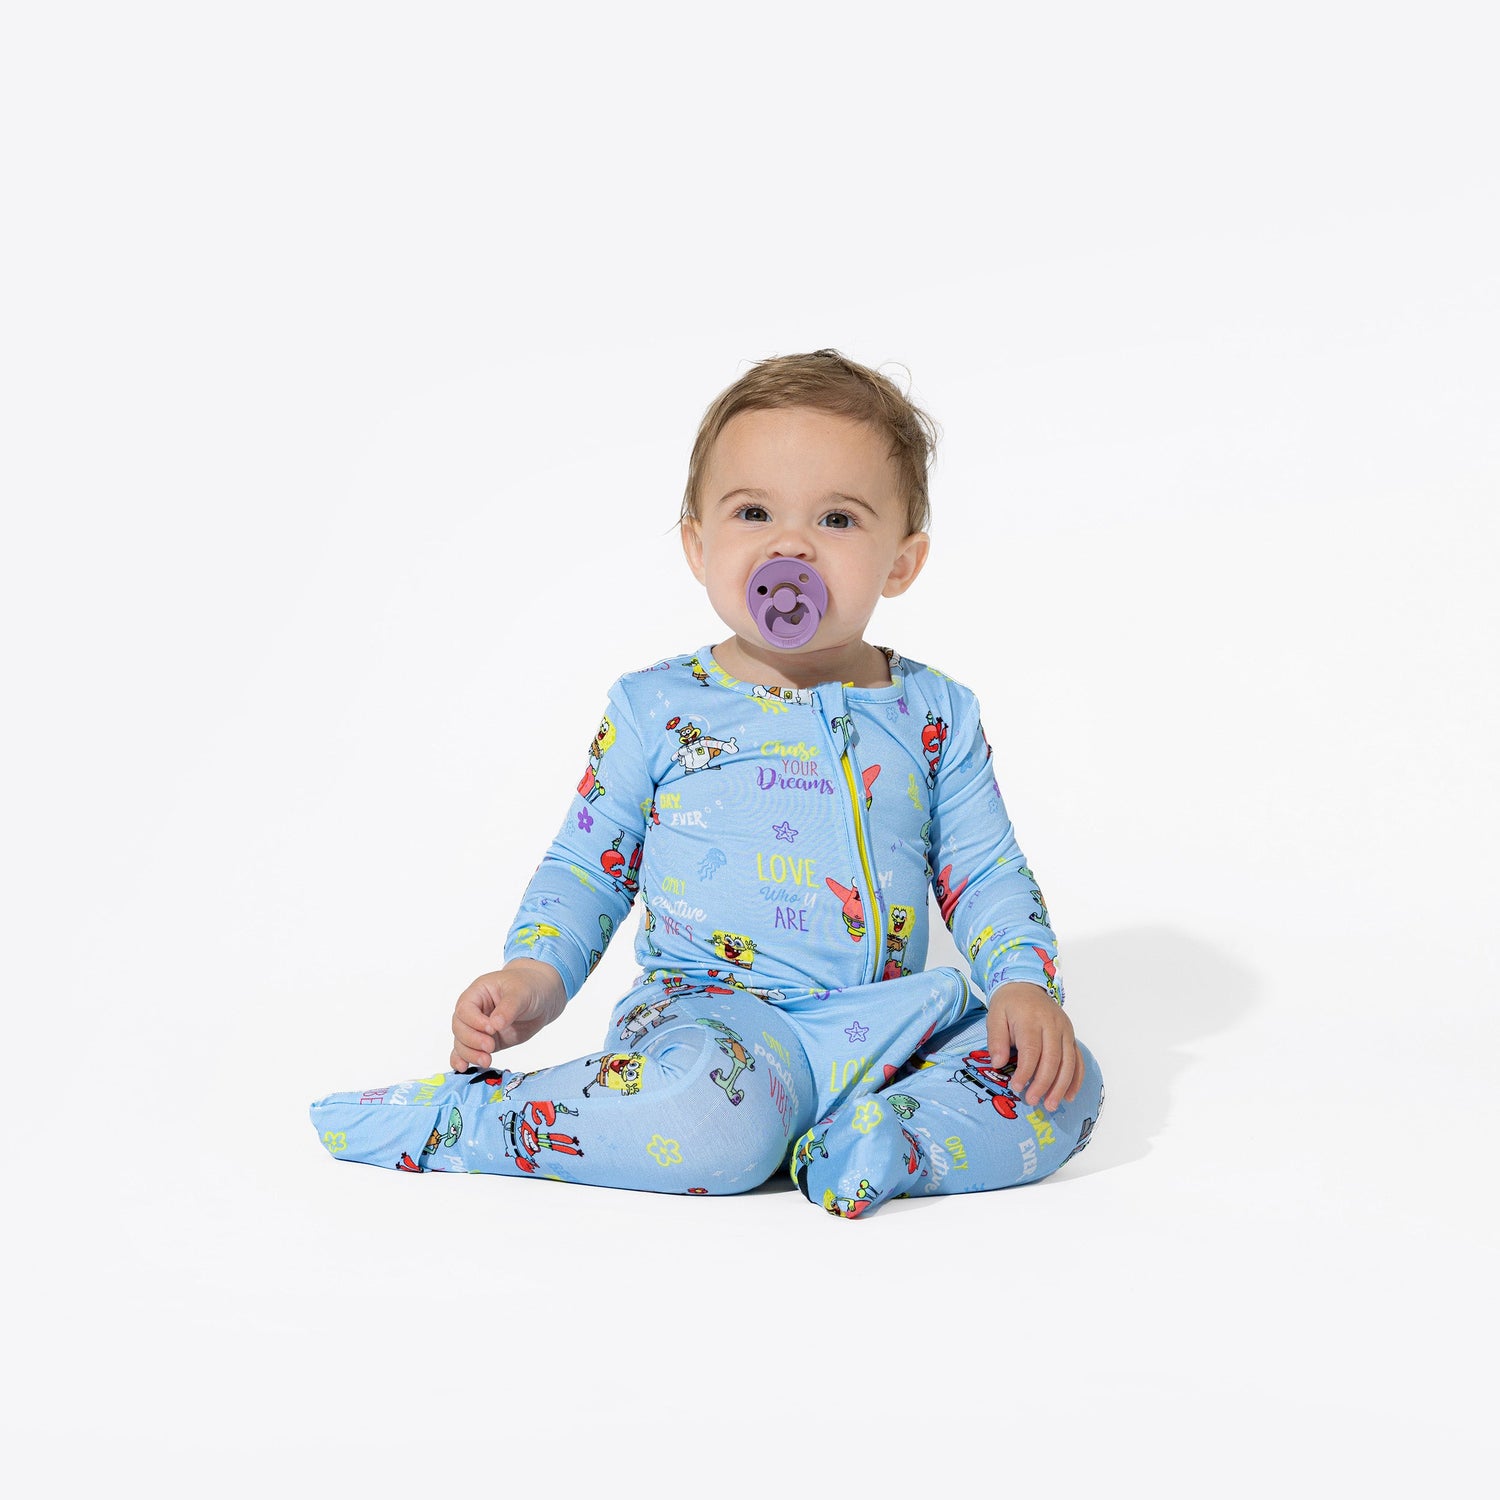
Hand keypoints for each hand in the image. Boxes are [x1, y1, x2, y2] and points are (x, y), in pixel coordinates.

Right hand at [449, 959, 567, 1072]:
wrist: (543, 998)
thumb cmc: (529, 987)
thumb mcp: (521, 993)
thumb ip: (508, 1008)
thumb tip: (495, 1025)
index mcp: (477, 993)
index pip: (465, 1009)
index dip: (475, 1022)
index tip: (492, 1029)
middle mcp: (473, 1010)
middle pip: (460, 1028)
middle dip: (472, 1041)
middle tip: (491, 1047)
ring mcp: (478, 1027)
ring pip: (462, 1042)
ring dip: (470, 1054)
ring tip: (486, 1061)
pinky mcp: (485, 1041)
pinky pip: (467, 1051)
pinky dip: (463, 1059)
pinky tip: (464, 1068)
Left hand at [987, 981, 1083, 1112]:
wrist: (1027, 985)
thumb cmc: (1009, 1004)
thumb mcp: (995, 1016)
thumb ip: (996, 1039)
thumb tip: (998, 1063)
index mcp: (1032, 1019)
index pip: (1031, 1050)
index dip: (1026, 1071)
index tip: (1017, 1087)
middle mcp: (1053, 1025)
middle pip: (1053, 1059)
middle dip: (1044, 1084)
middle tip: (1032, 1101)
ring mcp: (1066, 1031)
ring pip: (1069, 1062)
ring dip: (1061, 1086)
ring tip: (1051, 1105)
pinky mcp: (1071, 1036)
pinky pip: (1078, 1060)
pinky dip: (1076, 1079)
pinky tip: (1069, 1095)